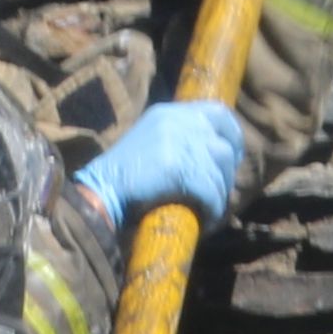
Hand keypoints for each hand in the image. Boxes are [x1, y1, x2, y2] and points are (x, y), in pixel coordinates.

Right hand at [77, 97, 244, 227]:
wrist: (100, 192)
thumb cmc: (122, 177)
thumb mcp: (150, 142)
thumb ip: (177, 139)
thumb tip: (213, 155)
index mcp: (169, 113)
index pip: (218, 112)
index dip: (232, 136)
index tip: (231, 157)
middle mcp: (178, 121)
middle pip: (224, 147)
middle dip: (226, 174)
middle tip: (217, 192)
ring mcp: (179, 143)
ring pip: (220, 172)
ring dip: (218, 196)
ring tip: (207, 210)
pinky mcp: (179, 168)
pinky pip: (212, 193)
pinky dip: (212, 211)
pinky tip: (204, 220)